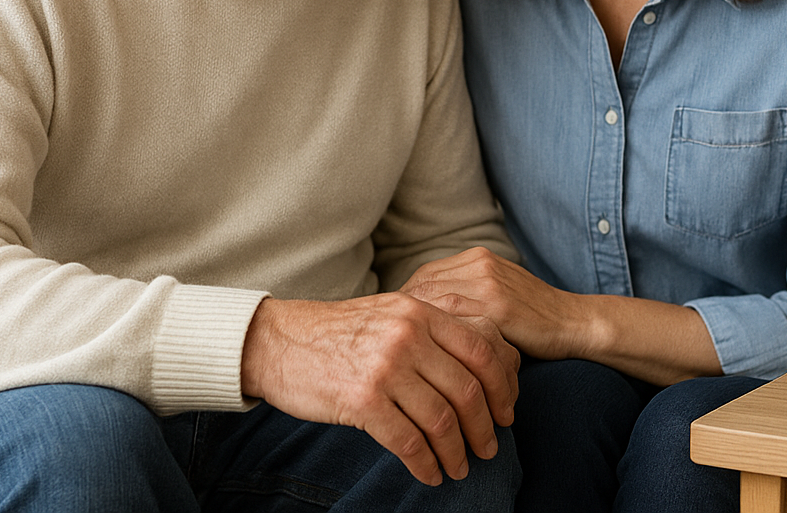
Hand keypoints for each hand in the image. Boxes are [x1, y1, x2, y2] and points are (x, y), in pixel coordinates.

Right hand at [240, 293, 518, 485]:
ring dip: (457, 452)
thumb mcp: (393, 313)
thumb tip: (485, 363)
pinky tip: (429, 474)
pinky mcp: (362, 400)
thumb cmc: (340, 332)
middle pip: (468, 389)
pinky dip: (425, 464)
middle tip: (489, 448)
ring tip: (459, 467)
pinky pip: (408, 442)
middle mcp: (409, 336)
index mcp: (422, 311)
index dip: (504, 387)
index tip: (506, 412)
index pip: (484, 349)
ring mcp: (386, 367)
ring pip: (442, 420)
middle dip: (485, 427)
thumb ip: (435, 329)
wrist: (280, 341)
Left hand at [402, 247, 584, 360]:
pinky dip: (440, 341)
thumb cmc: (532, 319)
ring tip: (407, 356)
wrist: (575, 323)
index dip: (406, 304)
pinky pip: (457, 323)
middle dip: (404, 318)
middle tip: (394, 347)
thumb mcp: (496, 295)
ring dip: (417, 332)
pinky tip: (433, 361)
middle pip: (423, 287)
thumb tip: (420, 315)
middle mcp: (480, 265)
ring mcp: (490, 284)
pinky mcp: (500, 308)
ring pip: (435, 304)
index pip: (425, 276)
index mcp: (477, 258)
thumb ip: (464, 295)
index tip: (397, 330)